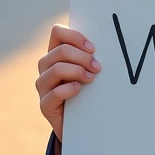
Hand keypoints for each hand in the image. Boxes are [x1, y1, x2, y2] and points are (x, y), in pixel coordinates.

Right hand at [37, 25, 100, 154]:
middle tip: (97, 67)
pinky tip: (79, 89)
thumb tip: (111, 40)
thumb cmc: (89, 90)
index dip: (75, 36)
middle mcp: (46, 67)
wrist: (82, 123)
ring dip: (77, 71)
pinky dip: (68, 89)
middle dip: (82, 57)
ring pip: (55, 69)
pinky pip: (52, 93)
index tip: (93, 48)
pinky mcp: (45, 105)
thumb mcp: (89, 69)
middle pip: (59, 51)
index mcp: (56, 53)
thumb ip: (91, 55)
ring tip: (91, 78)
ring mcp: (43, 86)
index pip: (57, 32)